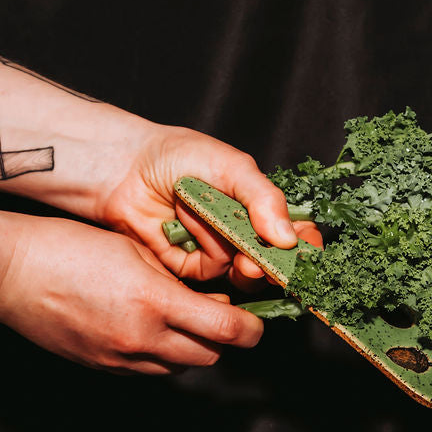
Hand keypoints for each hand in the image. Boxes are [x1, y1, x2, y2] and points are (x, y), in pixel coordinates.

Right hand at [0, 214, 264, 373]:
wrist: (13, 273)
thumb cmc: (73, 248)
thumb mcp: (137, 252)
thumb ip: (178, 281)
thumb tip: (212, 304)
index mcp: (155, 301)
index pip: (226, 330)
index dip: (251, 330)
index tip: (257, 322)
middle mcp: (141, 338)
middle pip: (209, 356)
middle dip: (223, 338)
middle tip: (222, 313)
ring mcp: (120, 359)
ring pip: (179, 367)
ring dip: (192, 348)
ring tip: (183, 319)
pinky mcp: (101, 367)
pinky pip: (148, 370)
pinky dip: (160, 354)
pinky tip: (150, 328)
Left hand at [97, 124, 321, 289]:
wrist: (125, 168)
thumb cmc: (179, 156)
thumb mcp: (231, 167)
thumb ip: (263, 199)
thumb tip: (288, 238)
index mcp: (260, 207)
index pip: (297, 233)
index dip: (306, 246)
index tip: (306, 251)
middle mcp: (244, 234)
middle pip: (275, 263)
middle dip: (274, 267)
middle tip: (265, 265)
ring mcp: (219, 253)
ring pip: (245, 275)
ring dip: (239, 261)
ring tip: (231, 249)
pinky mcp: (191, 269)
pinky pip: (210, 275)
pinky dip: (203, 252)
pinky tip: (185, 228)